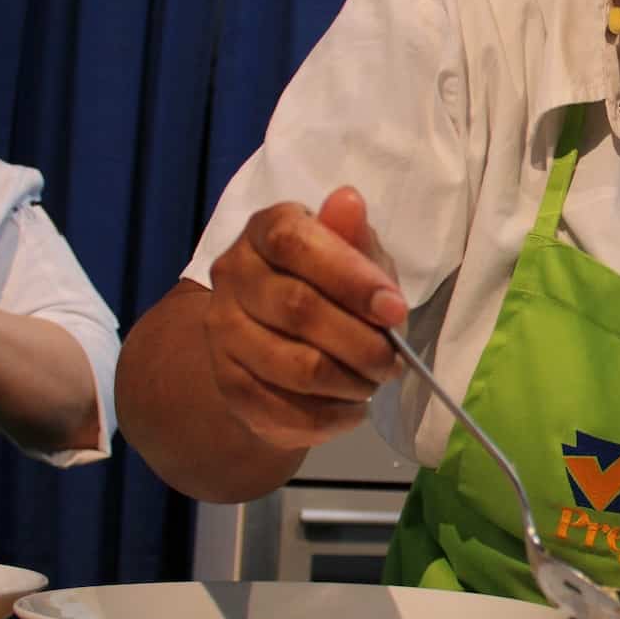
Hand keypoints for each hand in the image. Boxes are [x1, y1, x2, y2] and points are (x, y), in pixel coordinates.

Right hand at [203, 187, 407, 449]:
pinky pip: (286, 411)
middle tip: (394, 361)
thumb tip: (348, 201)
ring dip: (351, 382)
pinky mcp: (229, 385)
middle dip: (362, 342)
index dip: (350, 277)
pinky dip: (333, 416)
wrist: (283, 338)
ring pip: (295, 367)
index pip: (295, 243)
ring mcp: (223, 333)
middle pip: (298, 310)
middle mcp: (233, 275)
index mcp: (266, 230)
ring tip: (373, 381)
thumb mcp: (357, 256)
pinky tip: (352, 407)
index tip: (395, 308)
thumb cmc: (334, 285)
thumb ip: (354, 238)